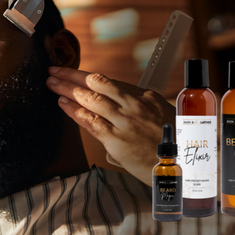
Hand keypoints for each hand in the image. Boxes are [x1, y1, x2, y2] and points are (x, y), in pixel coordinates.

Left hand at [46, 67, 175, 185]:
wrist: (182, 165)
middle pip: (96, 84)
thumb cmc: (173, 142)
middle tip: (54, 70)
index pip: (109, 82)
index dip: (87, 76)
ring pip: (90, 100)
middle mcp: (133, 105)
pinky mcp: (116, 140)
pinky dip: (74, 111)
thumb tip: (121, 105)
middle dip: (72, 76)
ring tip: (52, 83)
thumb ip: (141, 108)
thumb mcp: (162, 116)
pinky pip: (90, 122)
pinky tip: (62, 104)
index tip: (73, 72)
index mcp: (145, 97)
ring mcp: (124, 122)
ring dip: (67, 90)